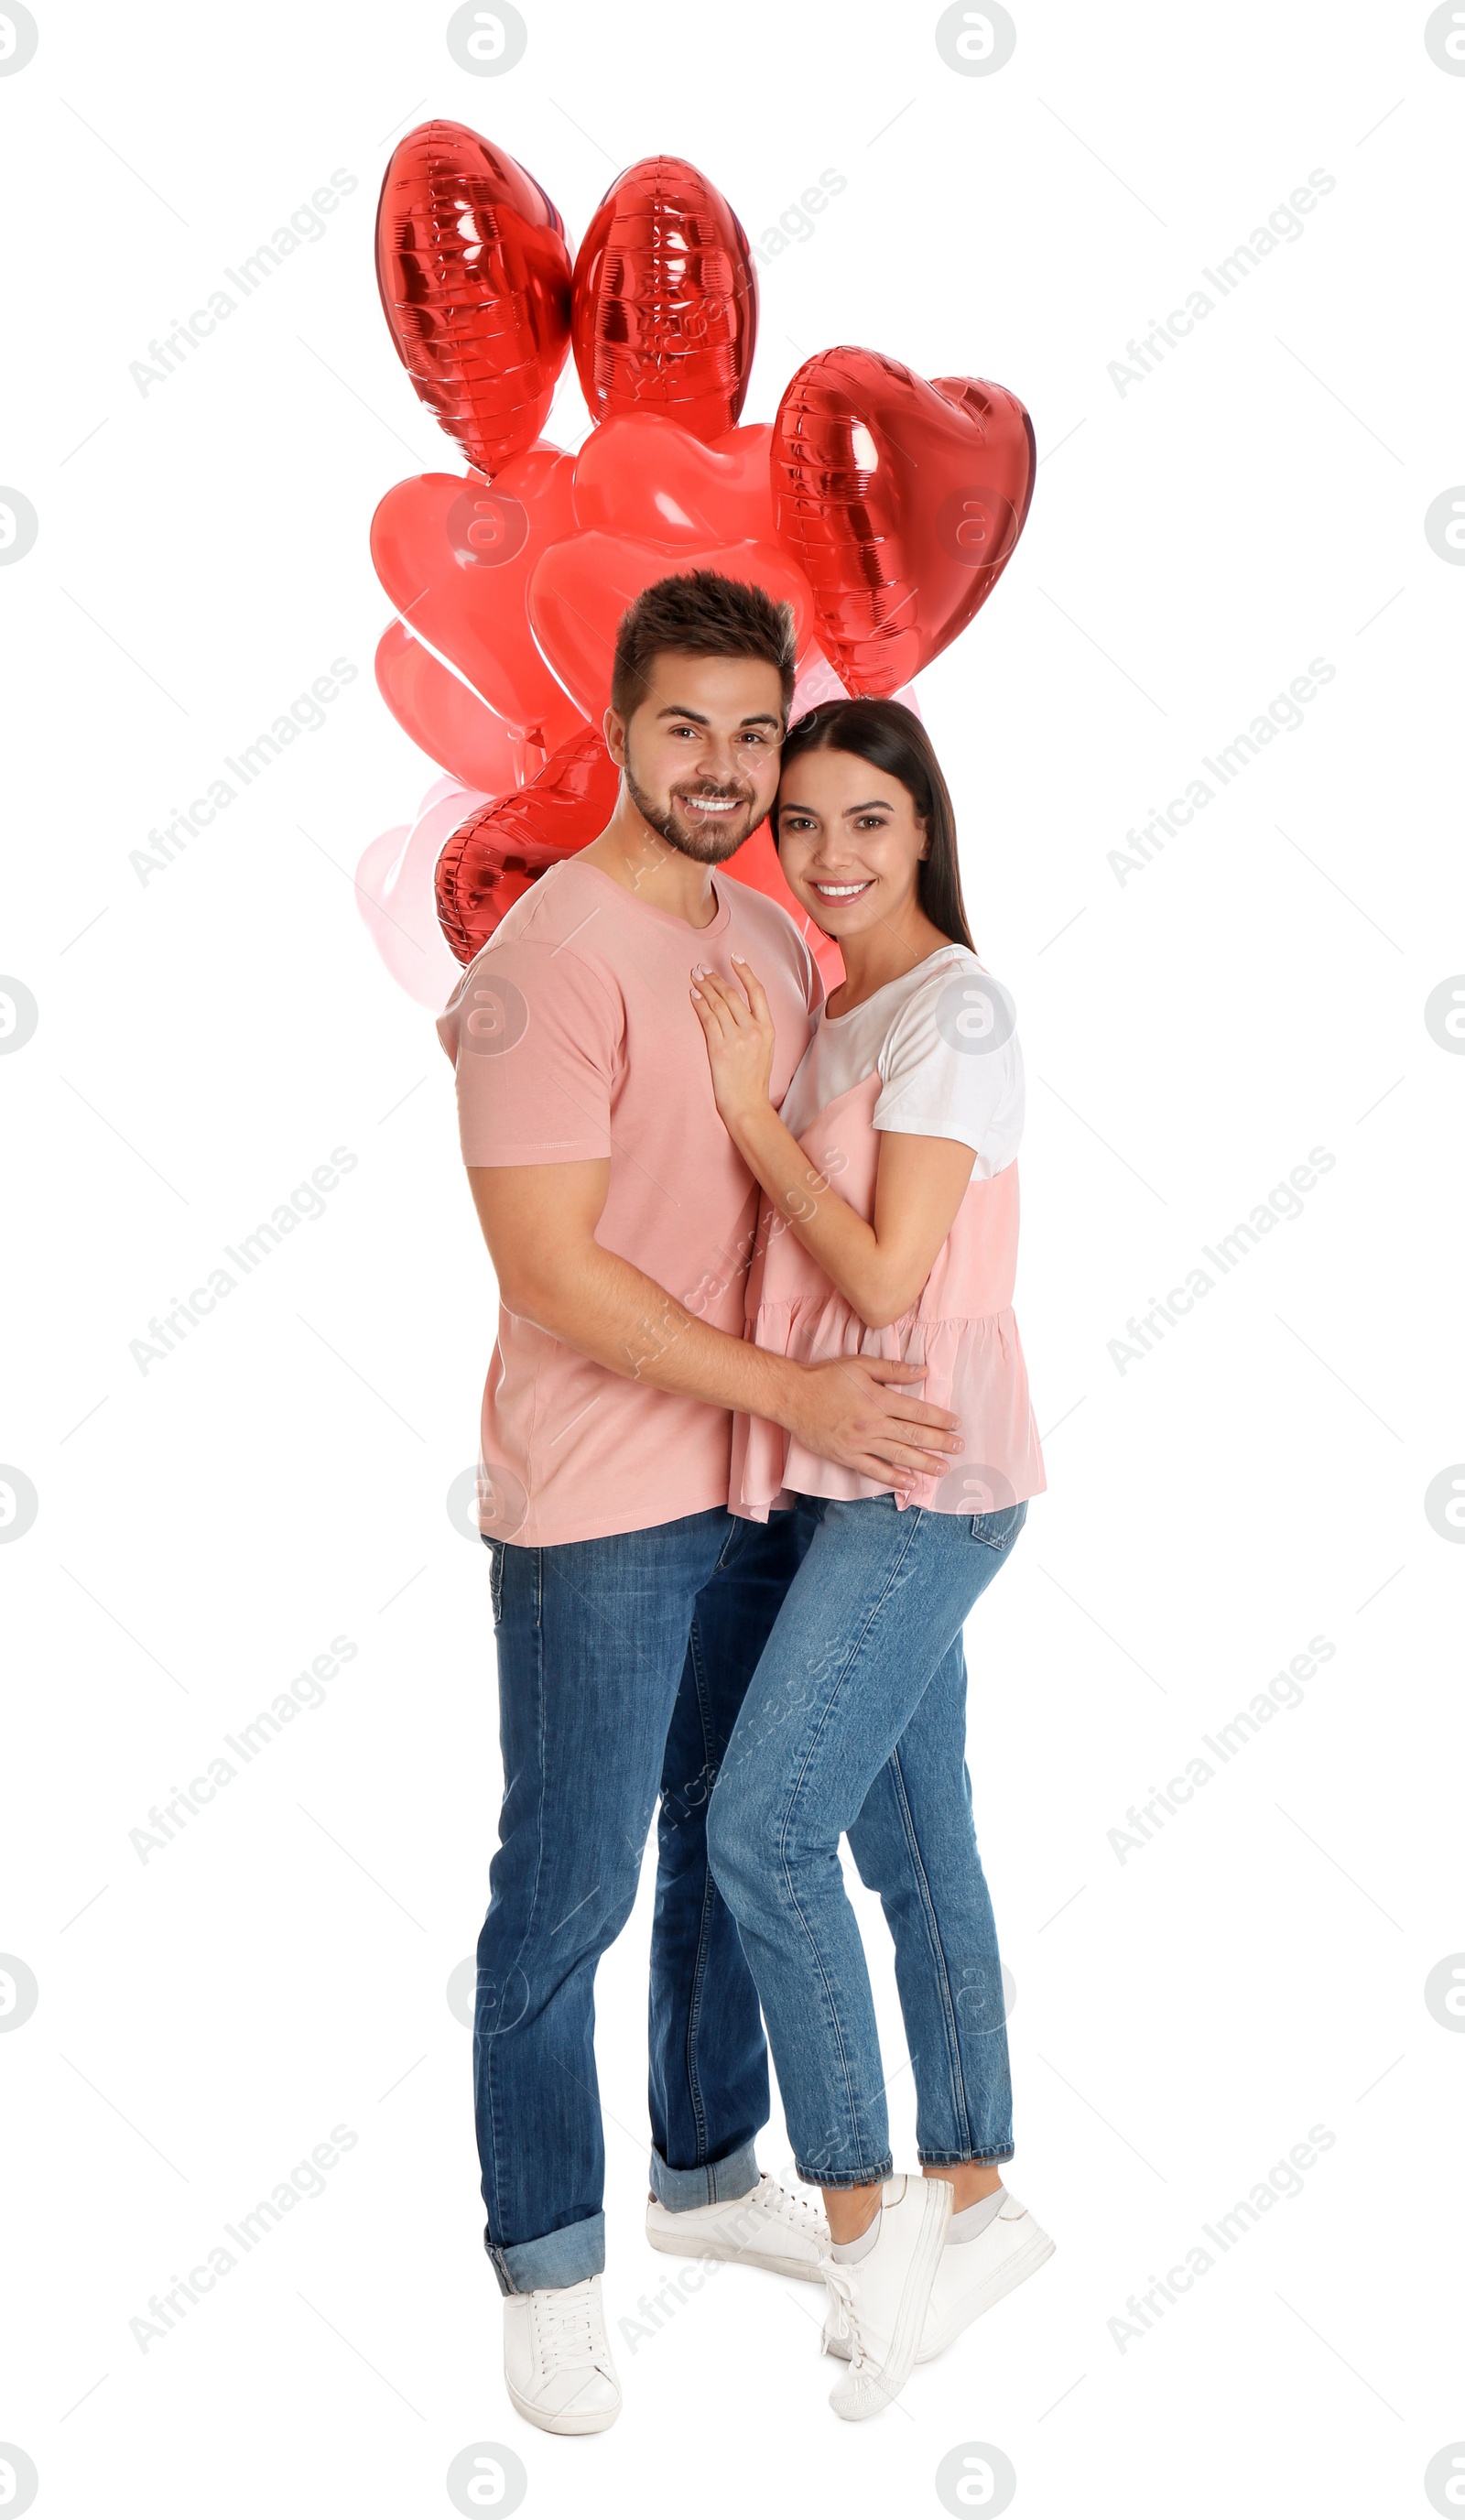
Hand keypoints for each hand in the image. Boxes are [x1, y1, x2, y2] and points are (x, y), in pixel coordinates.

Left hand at [690, 958, 775, 1130]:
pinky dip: (699, 1004)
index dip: (745, 971)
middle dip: (715, 978)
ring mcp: (736, 1039)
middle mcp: (754, 1030)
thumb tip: (740, 1011)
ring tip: (695, 977)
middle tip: (702, 968)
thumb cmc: (754, 1082)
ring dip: (704, 987)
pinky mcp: (719, 1048)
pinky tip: (693, 995)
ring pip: (718, 1003)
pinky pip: (707, 1019)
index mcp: (768, 1029)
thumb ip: (756, 1029)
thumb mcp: (765, 1050)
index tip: (735, 958)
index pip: (757, 992)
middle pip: (732, 994)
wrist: (747, 1105)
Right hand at [780, 1356, 962, 1490]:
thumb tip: (924, 1371)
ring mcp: (860, 1442)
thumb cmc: (826, 1377)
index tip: (956, 1424)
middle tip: (959, 1448)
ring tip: (943, 1469)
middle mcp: (873, 1423)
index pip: (917, 1411)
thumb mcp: (861, 1365)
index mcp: (878, 1399)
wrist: (793, 1396)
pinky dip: (893, 1479)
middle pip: (913, 1435)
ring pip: (898, 1455)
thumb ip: (894, 1370)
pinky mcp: (846, 1456)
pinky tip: (910, 1484)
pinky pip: (874, 1470)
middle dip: (940, 1442)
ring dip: (924, 1463)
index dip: (939, 1419)